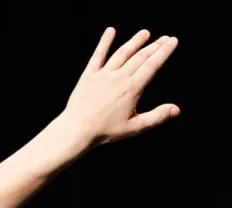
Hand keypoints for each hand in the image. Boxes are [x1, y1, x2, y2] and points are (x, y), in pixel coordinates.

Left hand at [62, 28, 179, 148]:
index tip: (172, 41)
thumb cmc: (104, 131)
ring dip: (134, 42)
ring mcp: (103, 75)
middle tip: (164, 37)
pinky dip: (104, 42)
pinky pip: (98, 55)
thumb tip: (176, 109)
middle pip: (140, 57)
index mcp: (132, 88)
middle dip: (154, 46)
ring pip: (122, 53)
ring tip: (145, 33)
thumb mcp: (134, 127)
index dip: (164, 52)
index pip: (152, 65)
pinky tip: (110, 31)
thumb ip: (156, 116)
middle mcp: (119, 77)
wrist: (76, 130)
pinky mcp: (88, 76)